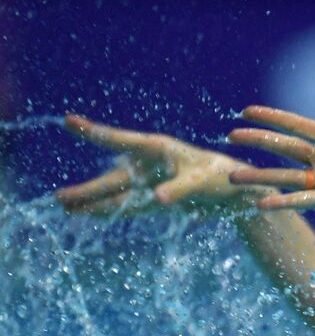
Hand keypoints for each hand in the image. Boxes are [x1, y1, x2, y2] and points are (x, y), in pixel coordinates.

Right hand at [54, 115, 261, 214]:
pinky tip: (90, 214)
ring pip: (116, 194)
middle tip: (58, 198)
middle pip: (112, 179)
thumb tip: (158, 199)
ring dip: (93, 202)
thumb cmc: (221, 178)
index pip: (119, 141)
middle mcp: (149, 164)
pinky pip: (129, 205)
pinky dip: (111, 210)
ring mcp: (151, 182)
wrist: (235, 191)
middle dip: (86, 190)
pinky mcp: (157, 199)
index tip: (68, 121)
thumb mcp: (203, 182)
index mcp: (158, 149)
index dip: (94, 132)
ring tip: (65, 208)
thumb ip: (180, 189)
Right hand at [229, 68, 314, 214]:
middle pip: (283, 148)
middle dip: (257, 142)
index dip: (271, 118)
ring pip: (285, 177)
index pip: (294, 125)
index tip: (245, 111)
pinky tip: (261, 203)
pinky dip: (283, 202)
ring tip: (231, 178)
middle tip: (230, 137)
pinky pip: (304, 200)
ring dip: (259, 178)